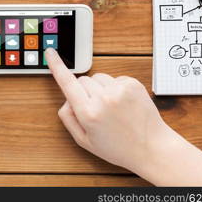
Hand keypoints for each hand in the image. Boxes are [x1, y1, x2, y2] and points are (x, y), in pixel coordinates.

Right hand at [45, 48, 173, 172]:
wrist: (152, 147)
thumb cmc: (118, 148)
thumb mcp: (84, 140)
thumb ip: (68, 118)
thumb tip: (66, 98)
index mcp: (88, 113)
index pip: (67, 83)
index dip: (56, 66)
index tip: (50, 53)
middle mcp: (103, 99)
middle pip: (82, 80)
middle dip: (83, 91)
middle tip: (95, 109)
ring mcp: (119, 90)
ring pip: (97, 78)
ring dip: (99, 88)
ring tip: (111, 108)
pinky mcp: (132, 84)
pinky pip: (114, 78)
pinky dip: (115, 88)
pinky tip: (122, 104)